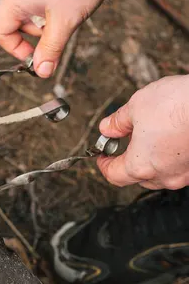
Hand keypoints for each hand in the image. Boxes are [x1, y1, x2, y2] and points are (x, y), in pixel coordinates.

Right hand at [0, 0, 115, 77]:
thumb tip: (42, 71)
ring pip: (28, 6)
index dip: (16, 49)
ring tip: (66, 13)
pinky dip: (49, 1)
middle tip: (56, 34)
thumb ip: (50, 49)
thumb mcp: (64, 21)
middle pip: (14, 19)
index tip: (35, 56)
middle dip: (34, 32)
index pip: (1, 32)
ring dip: (43, 17)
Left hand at [97, 75, 188, 189]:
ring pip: (161, 175)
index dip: (104, 165)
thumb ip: (117, 122)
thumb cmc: (180, 105)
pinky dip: (172, 158)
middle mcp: (164, 176)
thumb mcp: (136, 107)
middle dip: (127, 162)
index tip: (102, 155)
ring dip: (152, 161)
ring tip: (151, 138)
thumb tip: (107, 128)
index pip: (113, 175)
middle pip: (137, 178)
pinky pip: (180, 168)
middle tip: (125, 141)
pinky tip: (173, 139)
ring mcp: (186, 174)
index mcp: (140, 166)